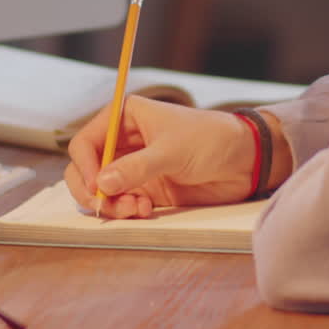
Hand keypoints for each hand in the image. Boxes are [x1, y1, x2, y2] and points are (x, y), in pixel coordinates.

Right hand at [64, 96, 255, 218]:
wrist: (244, 160)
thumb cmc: (211, 139)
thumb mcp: (171, 151)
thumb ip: (136, 168)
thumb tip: (102, 184)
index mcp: (125, 118)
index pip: (85, 143)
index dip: (85, 166)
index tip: (97, 187)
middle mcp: (124, 142)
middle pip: (86, 170)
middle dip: (92, 190)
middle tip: (106, 206)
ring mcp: (133, 167)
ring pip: (102, 191)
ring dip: (112, 204)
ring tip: (135, 209)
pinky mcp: (146, 189)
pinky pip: (121, 203)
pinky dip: (127, 211)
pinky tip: (146, 211)